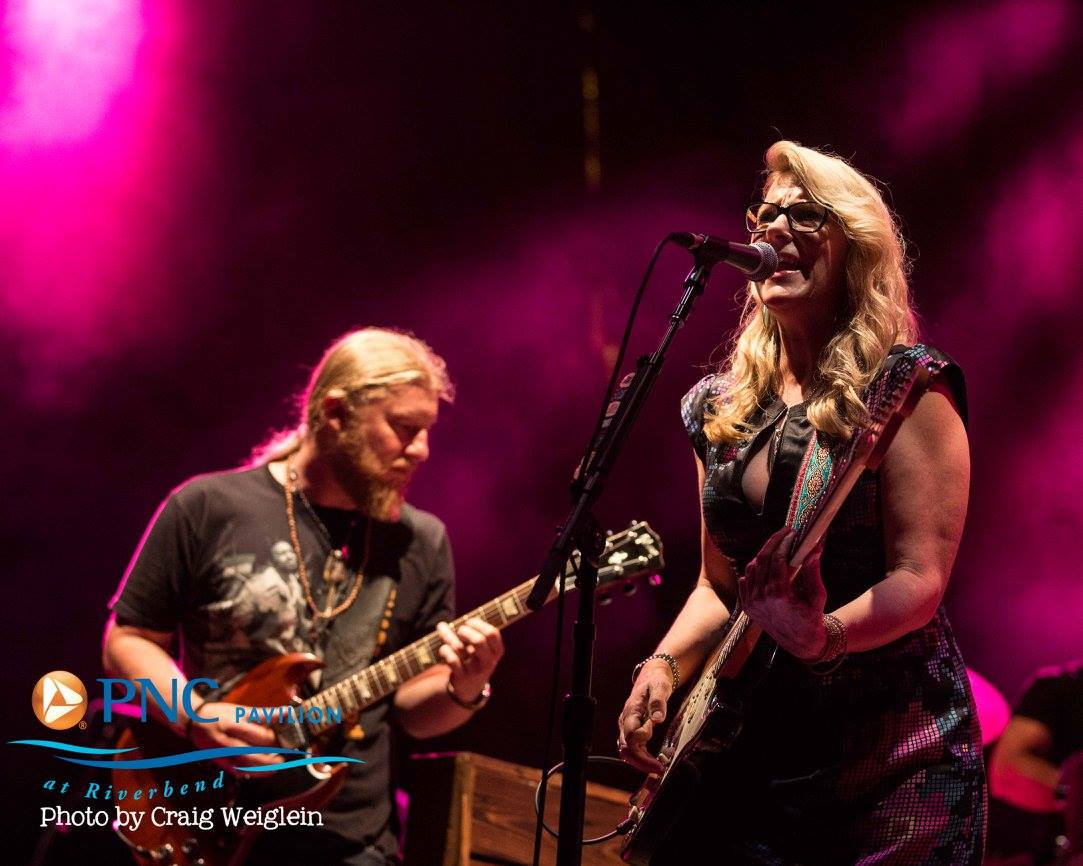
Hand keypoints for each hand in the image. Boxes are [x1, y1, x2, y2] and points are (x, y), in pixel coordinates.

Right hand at [186, 701, 282, 774]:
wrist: (193, 723)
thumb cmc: (221, 714)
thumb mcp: (242, 710)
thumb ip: (265, 714)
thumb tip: (287, 713)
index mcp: (231, 725)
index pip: (258, 736)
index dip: (275, 739)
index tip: (287, 739)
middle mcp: (225, 742)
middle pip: (252, 754)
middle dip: (271, 757)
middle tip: (284, 755)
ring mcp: (221, 755)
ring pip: (245, 767)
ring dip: (264, 768)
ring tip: (278, 764)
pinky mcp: (220, 763)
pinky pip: (239, 772)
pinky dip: (253, 773)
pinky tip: (265, 770)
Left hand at [436, 618, 503, 702]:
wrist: (469, 688)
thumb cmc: (475, 660)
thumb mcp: (483, 650)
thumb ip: (477, 634)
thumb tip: (460, 620)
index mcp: (496, 652)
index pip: (492, 633)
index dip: (478, 624)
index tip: (469, 622)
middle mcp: (488, 662)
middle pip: (478, 641)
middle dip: (465, 631)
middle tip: (459, 631)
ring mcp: (475, 670)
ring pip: (459, 648)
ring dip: (448, 635)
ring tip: (443, 630)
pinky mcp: (461, 677)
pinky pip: (451, 660)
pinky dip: (444, 650)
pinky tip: (443, 648)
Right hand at [617, 659, 671, 773]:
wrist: (650, 677)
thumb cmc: (655, 681)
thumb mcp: (660, 686)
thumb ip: (658, 702)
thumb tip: (657, 719)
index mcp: (631, 711)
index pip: (630, 733)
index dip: (642, 737)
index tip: (654, 730)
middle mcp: (625, 722)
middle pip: (626, 748)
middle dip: (642, 761)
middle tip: (659, 768)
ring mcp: (627, 728)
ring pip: (627, 752)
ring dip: (641, 763)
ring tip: (658, 768)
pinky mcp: (632, 731)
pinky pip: (632, 749)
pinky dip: (641, 759)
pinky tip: (653, 762)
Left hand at [738, 528, 826, 658]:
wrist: (800, 642)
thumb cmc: (812, 617)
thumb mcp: (817, 595)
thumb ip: (814, 571)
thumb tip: (815, 547)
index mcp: (779, 595)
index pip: (777, 559)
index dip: (784, 543)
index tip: (792, 533)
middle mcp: (761, 598)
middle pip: (762, 560)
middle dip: (773, 542)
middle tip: (784, 532)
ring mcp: (751, 603)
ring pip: (752, 568)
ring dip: (763, 555)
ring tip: (777, 547)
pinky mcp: (747, 606)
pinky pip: (746, 580)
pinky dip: (755, 570)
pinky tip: (767, 564)